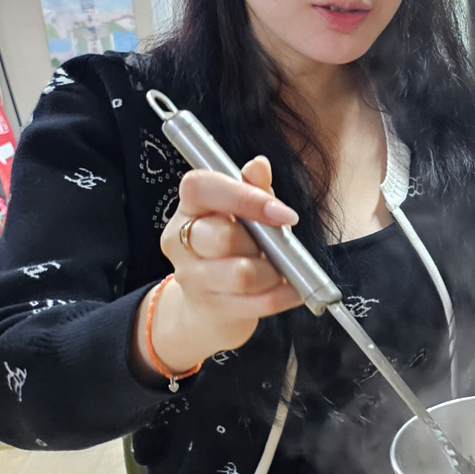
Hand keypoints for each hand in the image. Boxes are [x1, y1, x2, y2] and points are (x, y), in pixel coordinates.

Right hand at [138, 157, 303, 375]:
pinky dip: (285, 295)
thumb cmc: (235, 249)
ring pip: (242, 274)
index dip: (244, 197)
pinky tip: (292, 288)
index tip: (285, 213)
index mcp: (190, 208)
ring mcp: (193, 278)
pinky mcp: (212, 308)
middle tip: (278, 246)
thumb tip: (259, 164)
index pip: (201, 188)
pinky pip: (259, 303)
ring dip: (274, 272)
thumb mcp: (245, 215)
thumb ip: (254, 189)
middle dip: (264, 243)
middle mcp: (182, 241)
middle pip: (224, 237)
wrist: (211, 306)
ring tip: (280, 269)